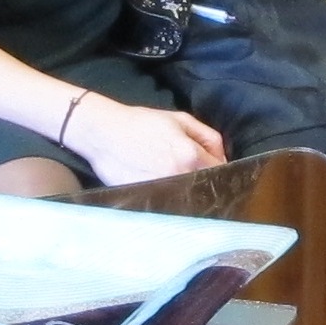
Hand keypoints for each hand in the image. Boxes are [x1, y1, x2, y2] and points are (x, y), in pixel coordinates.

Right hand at [61, 98, 226, 186]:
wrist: (103, 133)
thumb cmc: (140, 123)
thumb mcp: (180, 119)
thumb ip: (208, 137)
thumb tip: (222, 157)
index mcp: (190, 155)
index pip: (221, 171)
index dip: (221, 169)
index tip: (214, 167)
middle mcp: (179, 176)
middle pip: (207, 189)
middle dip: (207, 183)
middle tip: (195, 175)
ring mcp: (163, 191)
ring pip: (190, 200)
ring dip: (190, 193)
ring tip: (177, 181)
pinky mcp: (147, 200)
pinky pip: (170, 205)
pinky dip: (171, 199)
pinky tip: (164, 187)